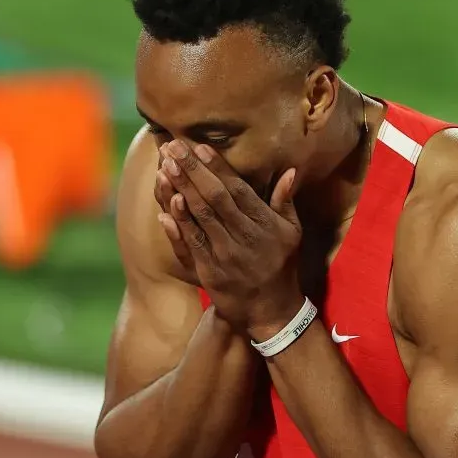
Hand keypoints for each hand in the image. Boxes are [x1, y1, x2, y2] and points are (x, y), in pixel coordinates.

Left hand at [158, 140, 303, 332]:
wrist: (269, 310)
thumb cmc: (281, 265)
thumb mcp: (292, 232)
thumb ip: (285, 201)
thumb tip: (290, 171)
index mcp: (264, 223)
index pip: (237, 190)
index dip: (217, 168)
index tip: (199, 147)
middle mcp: (245, 236)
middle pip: (214, 197)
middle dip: (192, 171)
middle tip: (174, 147)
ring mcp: (226, 254)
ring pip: (200, 216)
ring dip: (180, 189)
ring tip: (165, 166)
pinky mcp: (210, 270)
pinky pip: (191, 241)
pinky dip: (178, 222)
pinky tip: (167, 203)